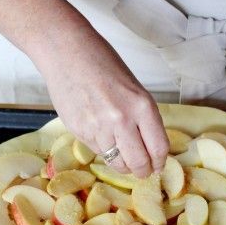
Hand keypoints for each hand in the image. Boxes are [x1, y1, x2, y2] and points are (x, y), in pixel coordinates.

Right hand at [38, 32, 168, 177]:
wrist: (66, 52)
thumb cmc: (103, 65)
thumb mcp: (135, 90)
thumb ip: (143, 119)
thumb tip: (149, 150)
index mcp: (142, 106)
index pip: (158, 148)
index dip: (159, 163)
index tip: (157, 166)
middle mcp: (122, 120)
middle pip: (138, 163)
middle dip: (142, 172)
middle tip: (142, 172)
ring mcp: (98, 128)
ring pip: (116, 162)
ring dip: (121, 162)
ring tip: (122, 153)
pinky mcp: (79, 132)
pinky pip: (97, 151)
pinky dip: (103, 149)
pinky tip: (101, 134)